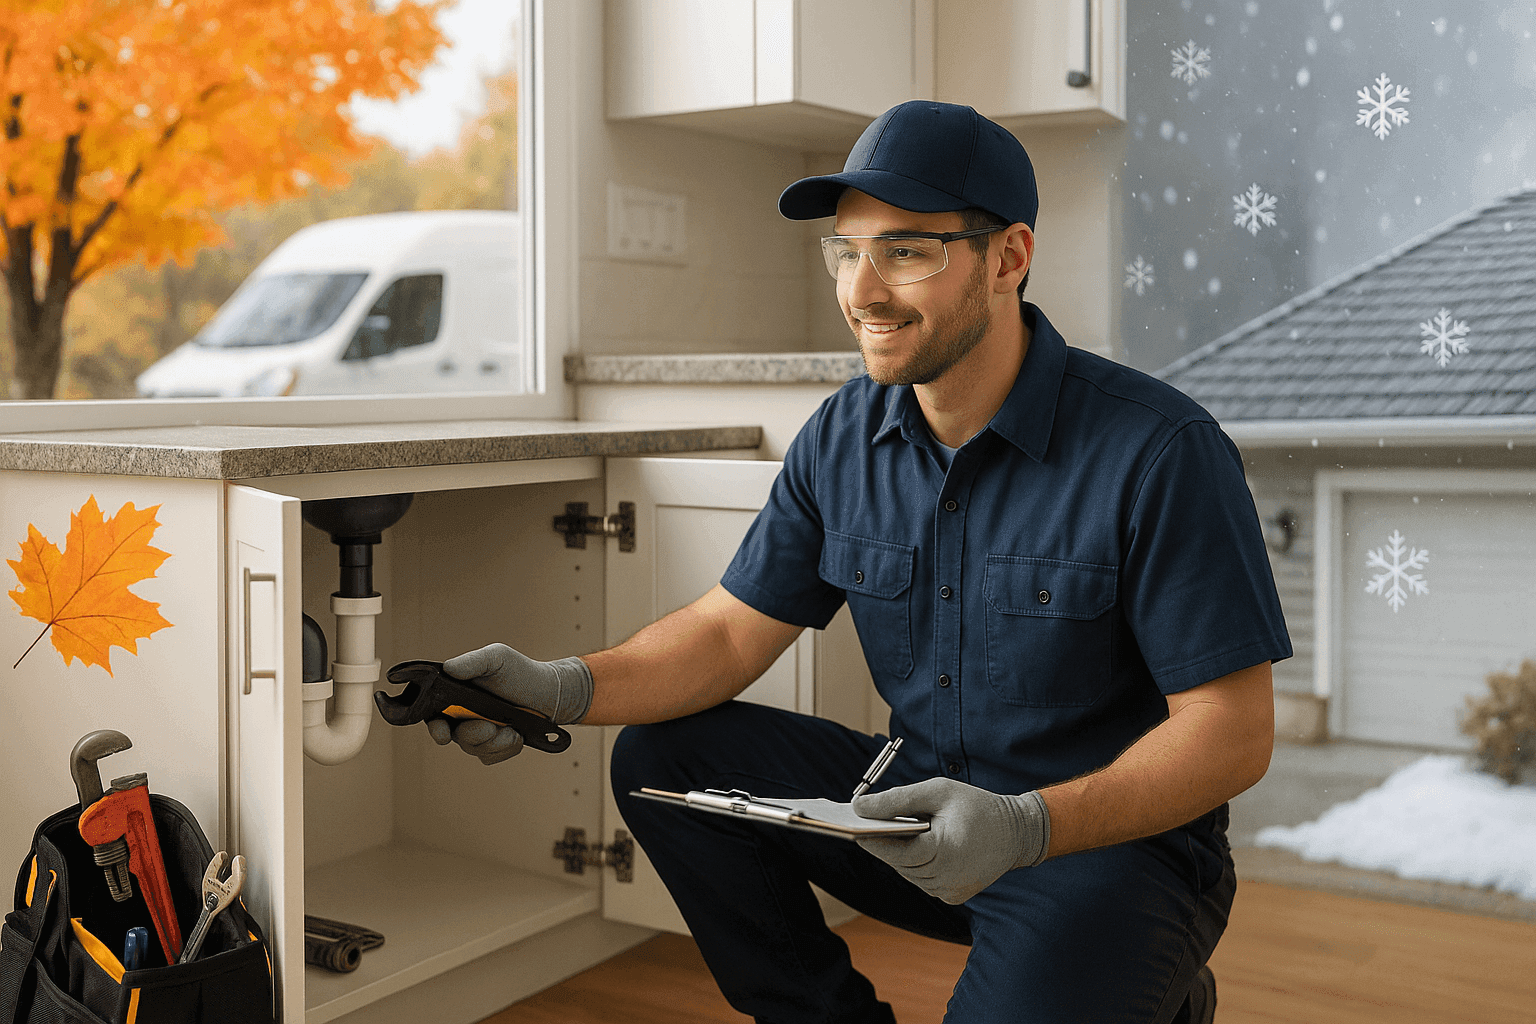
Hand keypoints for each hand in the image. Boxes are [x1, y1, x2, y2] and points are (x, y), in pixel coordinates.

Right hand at [424, 643, 591, 764]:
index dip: (434, 726)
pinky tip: (517, 735)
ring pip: (473, 748)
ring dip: (494, 741)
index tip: (442, 732)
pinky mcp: (495, 747)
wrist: (551, 694)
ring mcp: (479, 733)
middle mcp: (463, 715)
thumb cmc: (521, 673)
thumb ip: (472, 661)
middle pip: (453, 736)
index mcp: (456, 695)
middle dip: (472, 734)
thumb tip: (447, 668)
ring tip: (512, 728)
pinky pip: (491, 756)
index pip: (434, 714)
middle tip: (489, 728)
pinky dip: (505, 748)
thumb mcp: (497, 658)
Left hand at [852, 778, 1049, 904]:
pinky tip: (914, 845)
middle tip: (858, 825)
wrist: (1017, 832)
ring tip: (882, 833)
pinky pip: (922, 879)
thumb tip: (858, 806)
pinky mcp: (953, 897)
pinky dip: (915, 864)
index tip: (850, 827)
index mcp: (945, 852)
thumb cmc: (976, 806)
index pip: (897, 850)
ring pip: (909, 873)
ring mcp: (950, 892)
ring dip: (898, 854)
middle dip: (882, 843)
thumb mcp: (937, 792)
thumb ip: (897, 800)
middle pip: (900, 862)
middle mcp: (947, 879)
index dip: (872, 839)